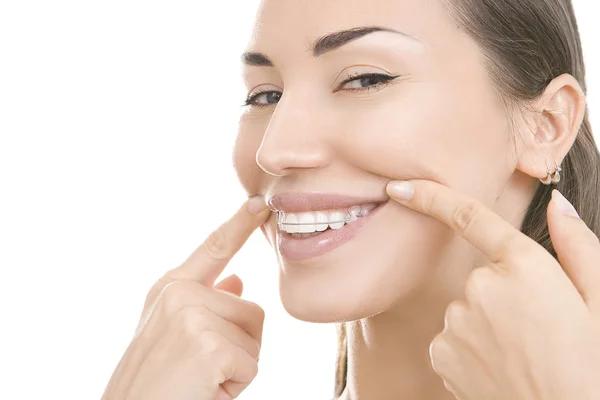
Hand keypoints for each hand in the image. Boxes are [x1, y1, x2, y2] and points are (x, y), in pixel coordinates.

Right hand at [101, 196, 270, 399]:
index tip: (262, 202)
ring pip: (254, 339)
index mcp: (171, 288)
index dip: (240, 223)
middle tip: (199, 368)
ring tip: (199, 379)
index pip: (215, 248)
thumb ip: (206, 303)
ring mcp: (193, 316)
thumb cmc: (156, 381)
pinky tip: (203, 390)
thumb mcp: (173, 333)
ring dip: (236, 367)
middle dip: (238, 346)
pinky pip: (251, 365)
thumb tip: (238, 280)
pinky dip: (235, 386)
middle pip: (252, 311)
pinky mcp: (209, 346)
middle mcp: (179, 294)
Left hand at [387, 180, 599, 399]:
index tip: (397, 186)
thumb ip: (577, 246)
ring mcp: (456, 321)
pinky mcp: (441, 352)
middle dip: (501, 294)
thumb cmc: (591, 362)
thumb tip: (556, 203)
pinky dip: (470, 348)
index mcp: (524, 266)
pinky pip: (451, 337)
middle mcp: (481, 287)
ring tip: (520, 352)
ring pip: (465, 309)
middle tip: (534, 328)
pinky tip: (498, 367)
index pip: (468, 217)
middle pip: (479, 277)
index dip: (429, 196)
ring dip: (486, 324)